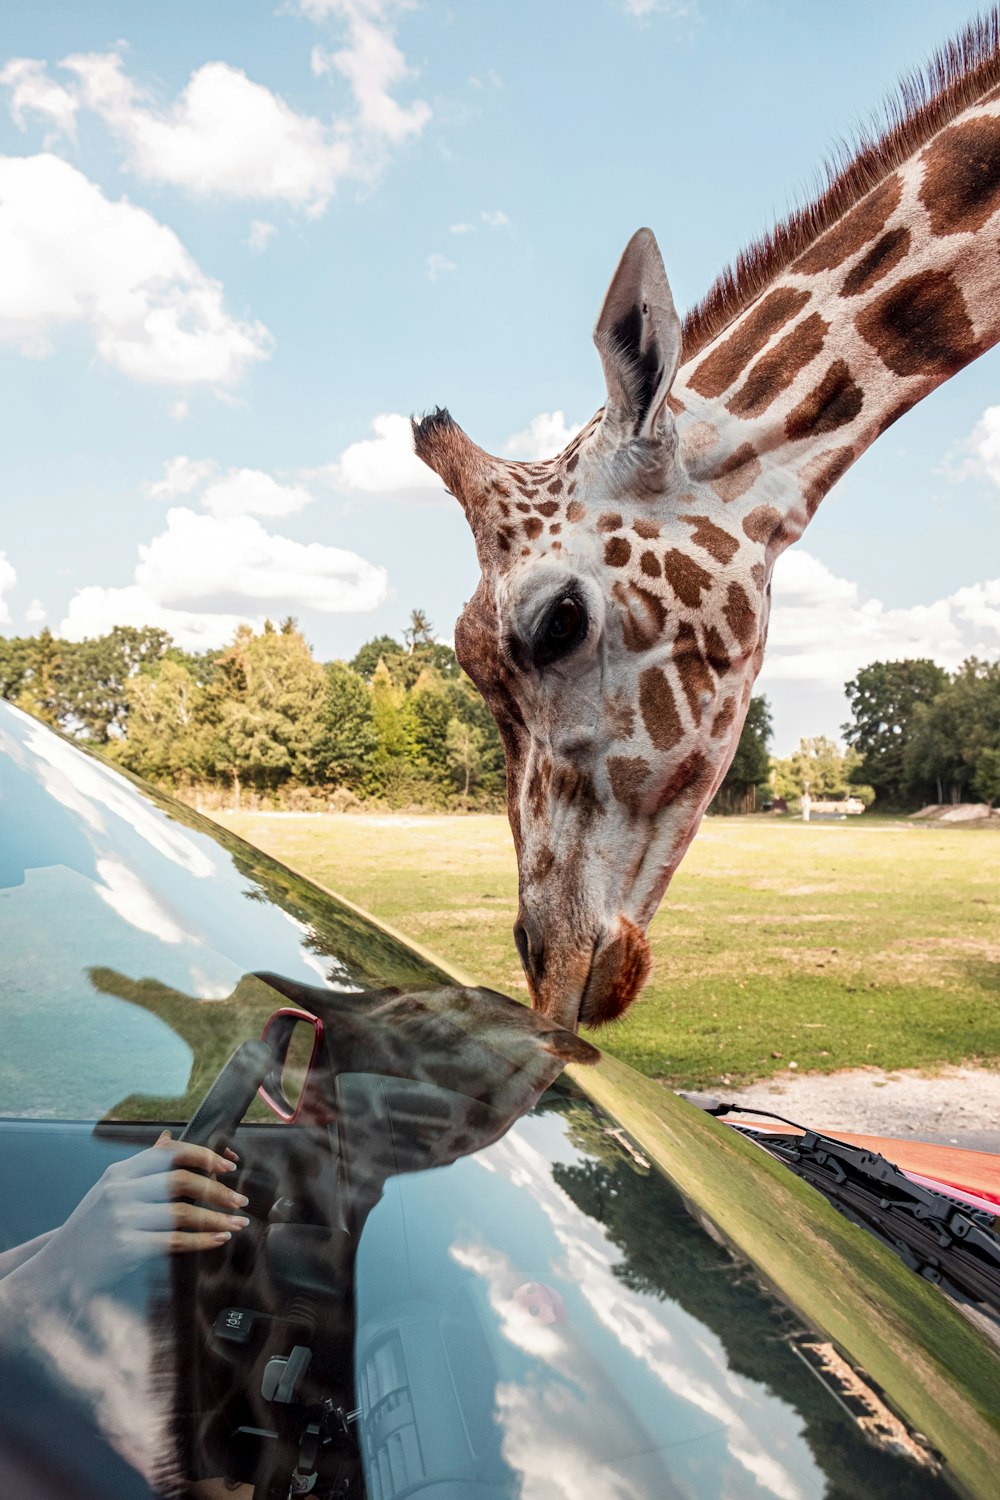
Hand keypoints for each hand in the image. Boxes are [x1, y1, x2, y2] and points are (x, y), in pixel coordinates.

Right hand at [31, 1131, 251, 1296]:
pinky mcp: (126, 1247)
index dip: (204, 1156)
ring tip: (238, 1222)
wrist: (58, 1269)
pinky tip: (219, 1239)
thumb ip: (142, 1166)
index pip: (170, 1153)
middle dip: (217, 1190)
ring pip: (183, 1213)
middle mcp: (120, 1191)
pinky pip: (175, 1241)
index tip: (228, 1166)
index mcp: (120, 1172)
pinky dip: (202, 1240)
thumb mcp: (110, 1190)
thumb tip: (168, 1138)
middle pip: (181, 1181)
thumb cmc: (90, 1228)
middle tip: (240, 1199)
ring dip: (217, 1218)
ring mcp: (122, 1218)